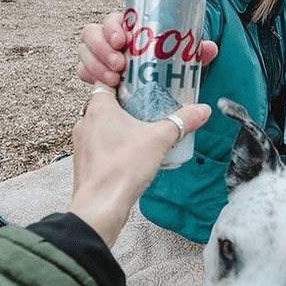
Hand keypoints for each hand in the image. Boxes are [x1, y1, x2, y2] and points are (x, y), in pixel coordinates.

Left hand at [68, 87, 210, 246]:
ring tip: (145, 129)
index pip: (108, 80)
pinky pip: (101, 143)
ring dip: (122, 125)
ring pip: (103, 125)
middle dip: (129, 103)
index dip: (126, 78)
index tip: (143, 80)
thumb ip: (182, 121)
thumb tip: (202, 110)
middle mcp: (86, 121)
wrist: (100, 207)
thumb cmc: (122, 169)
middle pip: (108, 103)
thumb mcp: (160, 139)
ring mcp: (82, 143)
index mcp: (99, 107)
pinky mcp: (86, 161)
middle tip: (151, 104)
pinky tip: (133, 151)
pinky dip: (115, 143)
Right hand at [78, 12, 217, 85]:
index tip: (122, 39)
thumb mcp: (180, 58)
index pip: (113, 19)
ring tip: (114, 79)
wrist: (156, 88)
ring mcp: (99, 55)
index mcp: (130, 28)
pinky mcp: (94, 72)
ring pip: (85, 51)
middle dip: (101, 47)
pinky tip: (104, 85)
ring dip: (96, 64)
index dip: (112, 26)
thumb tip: (209, 47)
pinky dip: (90, 76)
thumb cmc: (166, 65)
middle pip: (92, 32)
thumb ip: (194, 51)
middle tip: (119, 64)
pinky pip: (83, 70)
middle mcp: (111, 38)